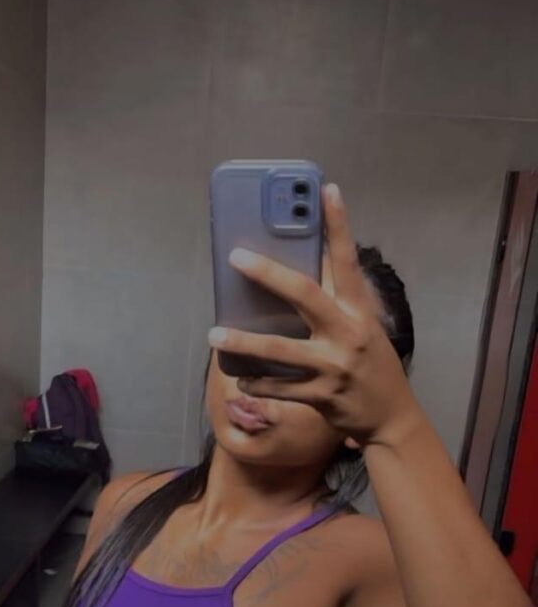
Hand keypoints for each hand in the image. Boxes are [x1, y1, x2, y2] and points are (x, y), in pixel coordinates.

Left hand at [207, 183, 422, 447]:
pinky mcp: (322, 396)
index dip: (338, 225)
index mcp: (359, 311)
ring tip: (214, 335)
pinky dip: (256, 383)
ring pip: (280, 351)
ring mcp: (334, 367)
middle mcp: (347, 334)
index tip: (325, 190)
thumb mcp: (363, 328)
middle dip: (269, 274)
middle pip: (305, 295)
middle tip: (237, 257)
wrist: (391, 417)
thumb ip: (335, 303)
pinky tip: (240, 377)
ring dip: (244, 343)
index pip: (347, 261)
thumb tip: (295, 275)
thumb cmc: (370, 365)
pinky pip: (280, 388)